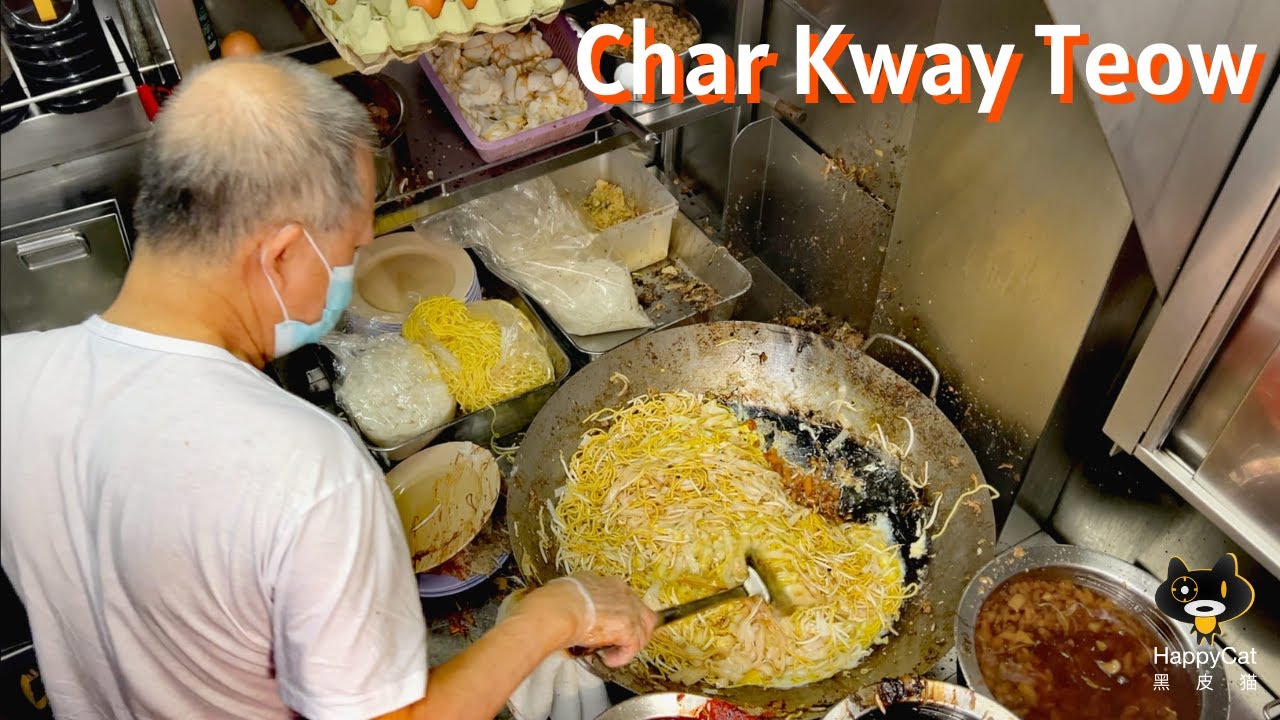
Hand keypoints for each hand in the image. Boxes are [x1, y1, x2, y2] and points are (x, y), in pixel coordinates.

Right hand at [512, 572, 657, 666]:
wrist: (557, 609)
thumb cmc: (555, 601)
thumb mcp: (570, 590)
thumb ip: (580, 597)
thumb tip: (574, 605)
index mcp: (609, 583)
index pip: (627, 600)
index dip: (623, 615)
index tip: (612, 626)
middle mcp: (623, 594)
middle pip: (644, 614)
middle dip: (636, 630)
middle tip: (620, 644)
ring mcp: (628, 610)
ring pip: (643, 632)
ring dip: (629, 645)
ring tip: (613, 654)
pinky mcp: (627, 628)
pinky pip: (633, 647)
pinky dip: (622, 657)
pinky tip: (609, 659)